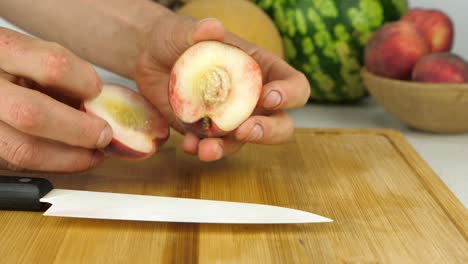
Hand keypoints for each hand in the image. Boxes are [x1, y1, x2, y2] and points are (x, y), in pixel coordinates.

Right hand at [0, 27, 112, 171]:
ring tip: (93, 153)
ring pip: (22, 148)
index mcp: (2, 48)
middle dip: (79, 130)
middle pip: (32, 114)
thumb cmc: (12, 66)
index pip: (52, 65)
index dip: (85, 83)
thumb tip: (99, 104)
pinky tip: (71, 158)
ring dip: (69, 157)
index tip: (99, 93)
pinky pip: (17, 163)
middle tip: (104, 135)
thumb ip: (60, 76)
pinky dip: (52, 164)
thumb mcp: (30, 55)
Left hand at [135, 14, 309, 161]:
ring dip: (228, 149)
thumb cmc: (178, 38)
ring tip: (207, 149)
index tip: (267, 97)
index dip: (290, 95)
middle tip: (245, 130)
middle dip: (269, 132)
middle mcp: (253, 98)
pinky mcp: (208, 132)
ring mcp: (232, 118)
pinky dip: (201, 149)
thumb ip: (200, 30)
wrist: (149, 58)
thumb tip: (213, 28)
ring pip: (244, 142)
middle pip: (281, 124)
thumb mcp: (186, 30)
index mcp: (262, 70)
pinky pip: (213, 147)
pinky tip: (188, 144)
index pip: (295, 85)